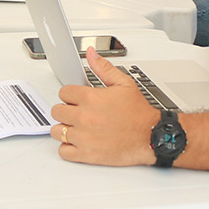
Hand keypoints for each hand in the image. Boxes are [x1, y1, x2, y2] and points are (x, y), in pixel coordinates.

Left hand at [50, 48, 158, 165]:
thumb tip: (91, 54)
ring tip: (76, 128)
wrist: (151, 136)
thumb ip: (103, 68)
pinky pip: (63, 152)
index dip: (70, 95)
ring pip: (57, 131)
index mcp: (90, 98)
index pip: (63, 93)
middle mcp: (84, 117)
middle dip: (65, 111)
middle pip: (57, 111)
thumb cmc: (139, 113)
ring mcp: (84, 137)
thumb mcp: (124, 84)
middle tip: (77, 113)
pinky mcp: (87, 154)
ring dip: (64, 129)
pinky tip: (76, 143)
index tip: (76, 100)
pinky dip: (67, 148)